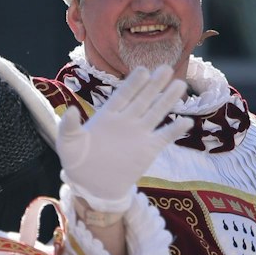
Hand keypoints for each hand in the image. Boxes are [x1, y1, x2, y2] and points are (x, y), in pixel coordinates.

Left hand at [57, 65, 188, 210]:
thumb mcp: (68, 143)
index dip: (133, 83)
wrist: (92, 186)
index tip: (143, 70)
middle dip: (154, 84)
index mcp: (108, 115)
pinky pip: (164, 137)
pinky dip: (175, 130)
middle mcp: (127, 120)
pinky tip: (187, 121)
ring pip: (156, 112)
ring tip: (180, 85)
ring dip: (168, 100)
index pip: (123, 95)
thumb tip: (70, 110)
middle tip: (166, 68)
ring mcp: (139, 134)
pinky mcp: (149, 150)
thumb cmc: (77, 161)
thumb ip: (69, 126)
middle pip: (143, 98)